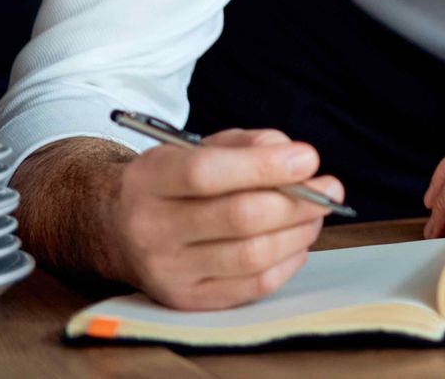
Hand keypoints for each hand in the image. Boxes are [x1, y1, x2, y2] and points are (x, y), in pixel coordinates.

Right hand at [104, 129, 344, 309]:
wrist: (114, 228)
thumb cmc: (171, 182)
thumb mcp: (196, 147)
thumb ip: (247, 144)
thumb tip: (296, 161)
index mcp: (149, 180)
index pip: (207, 174)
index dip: (265, 166)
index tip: (309, 158)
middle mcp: (151, 229)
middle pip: (239, 218)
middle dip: (298, 201)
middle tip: (330, 189)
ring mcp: (167, 271)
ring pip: (252, 255)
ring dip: (300, 231)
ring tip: (316, 213)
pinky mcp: (186, 300)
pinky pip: (253, 286)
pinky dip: (288, 261)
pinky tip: (296, 241)